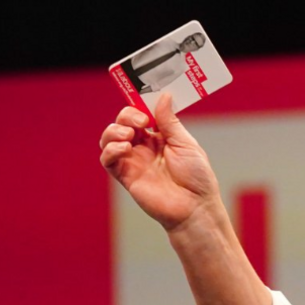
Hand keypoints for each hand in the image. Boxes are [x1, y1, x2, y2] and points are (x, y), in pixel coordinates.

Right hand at [99, 93, 220, 232]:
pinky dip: (110, 150)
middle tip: (140, 120)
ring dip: (114, 131)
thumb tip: (164, 96)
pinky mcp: (126, 176)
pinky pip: (108, 160)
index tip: (143, 103)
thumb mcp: (186, 144)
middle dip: (126, 116)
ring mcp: (134, 161)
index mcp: (160, 138)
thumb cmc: (196, 178)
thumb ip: (170, 122)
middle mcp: (144, 148)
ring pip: (110, 139)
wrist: (195, 207)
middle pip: (123, 123)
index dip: (138, 106)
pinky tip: (125, 149)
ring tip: (129, 135)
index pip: (141, 115)